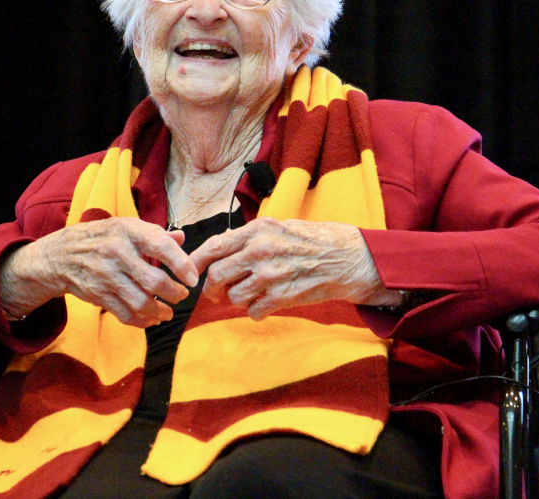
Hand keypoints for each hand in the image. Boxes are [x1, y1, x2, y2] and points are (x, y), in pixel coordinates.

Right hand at [0, 217, 198, 327]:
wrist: (61, 254)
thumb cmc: (103, 237)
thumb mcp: (126, 227)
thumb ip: (155, 234)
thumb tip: (182, 238)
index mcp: (128, 231)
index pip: (160, 245)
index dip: (181, 263)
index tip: (193, 278)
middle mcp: (117, 252)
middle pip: (154, 280)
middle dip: (174, 293)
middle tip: (182, 295)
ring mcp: (106, 275)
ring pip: (140, 302)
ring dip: (160, 311)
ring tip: (168, 312)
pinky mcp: (98, 294)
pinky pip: (125, 313)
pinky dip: (142, 321)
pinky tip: (151, 319)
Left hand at [190, 217, 400, 319]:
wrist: (348, 258)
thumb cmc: (314, 240)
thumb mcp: (280, 227)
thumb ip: (250, 237)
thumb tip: (220, 248)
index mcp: (258, 230)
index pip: (213, 246)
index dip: (195, 261)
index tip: (190, 270)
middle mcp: (260, 251)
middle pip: (216, 276)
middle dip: (212, 288)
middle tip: (217, 292)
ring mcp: (271, 275)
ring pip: (233, 297)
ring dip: (236, 301)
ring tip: (250, 295)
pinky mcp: (283, 297)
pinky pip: (253, 311)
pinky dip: (255, 311)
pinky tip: (266, 304)